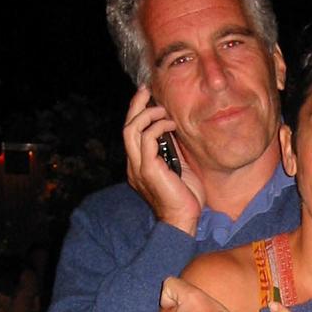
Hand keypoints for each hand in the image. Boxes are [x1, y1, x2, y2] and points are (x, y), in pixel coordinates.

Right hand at [123, 86, 204, 233]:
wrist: (183, 220)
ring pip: (132, 130)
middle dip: (136, 105)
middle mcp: (133, 165)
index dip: (137, 113)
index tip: (148, 98)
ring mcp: (138, 168)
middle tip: (147, 90)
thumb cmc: (184, 198)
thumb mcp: (177, 167)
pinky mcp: (149, 169)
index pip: (131, 134)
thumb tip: (172, 128)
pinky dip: (158, 127)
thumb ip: (170, 150)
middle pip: (127, 127)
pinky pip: (148, 139)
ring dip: (147, 114)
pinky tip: (171, 125)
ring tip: (163, 110)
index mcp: (138, 165)